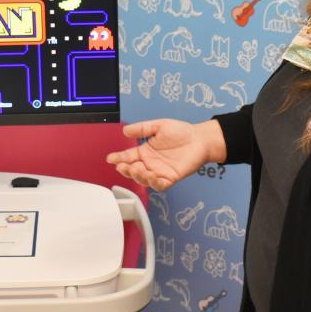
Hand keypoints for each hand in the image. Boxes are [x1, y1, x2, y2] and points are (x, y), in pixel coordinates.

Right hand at [106, 119, 225, 190]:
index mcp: (145, 152)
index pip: (128, 157)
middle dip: (126, 170)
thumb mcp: (159, 126)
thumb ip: (142, 128)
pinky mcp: (171, 178)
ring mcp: (160, 172)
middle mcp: (150, 164)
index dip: (118, 158)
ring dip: (138, 176)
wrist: (200, 139)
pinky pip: (160, 185)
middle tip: (124, 166)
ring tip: (137, 168)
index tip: (110, 158)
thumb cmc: (181, 132)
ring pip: (144, 180)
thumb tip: (125, 130)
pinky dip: (154, 183)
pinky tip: (152, 175)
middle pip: (133, 171)